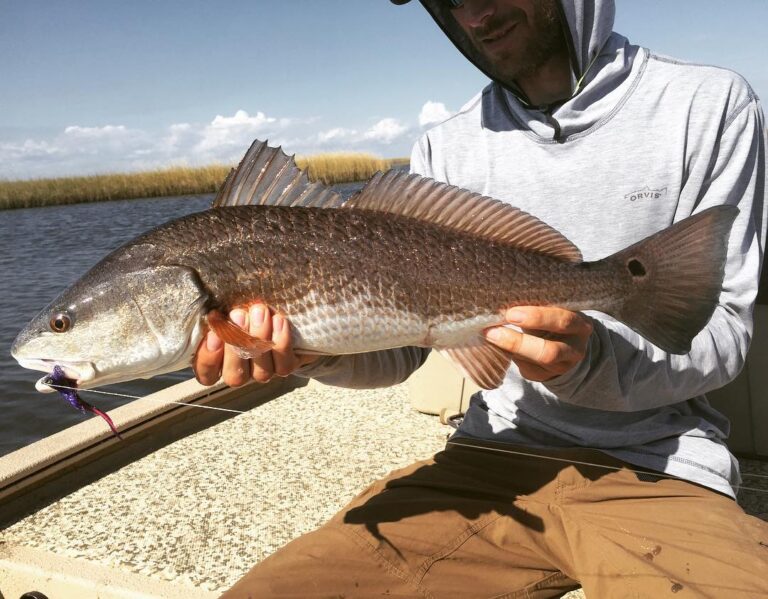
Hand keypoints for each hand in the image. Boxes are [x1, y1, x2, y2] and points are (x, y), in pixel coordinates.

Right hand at [194, 303, 319, 385]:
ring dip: (260, 339)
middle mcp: (240, 371)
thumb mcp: (223, 305)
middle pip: (234, 376)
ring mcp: (262, 372)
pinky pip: (283, 365)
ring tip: (260, 311)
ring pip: (260, 372)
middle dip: (236, 345)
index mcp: (217, 361)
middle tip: (238, 315)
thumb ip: (214, 315)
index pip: (206, 374)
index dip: (208, 358)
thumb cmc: (241, 304)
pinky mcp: (285, 366)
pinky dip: (281, 342)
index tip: (213, 335)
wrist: (277, 303)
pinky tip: (278, 320)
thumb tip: (209, 312)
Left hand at [484, 306, 592, 381]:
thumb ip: (537, 305)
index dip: (537, 318)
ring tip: (490, 336)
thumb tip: (503, 301)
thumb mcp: (553, 308)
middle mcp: (575, 350)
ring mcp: (562, 367)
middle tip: (493, 331)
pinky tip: (497, 345)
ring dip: (509, 350)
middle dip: (518, 342)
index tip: (511, 313)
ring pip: (535, 365)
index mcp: (580, 326)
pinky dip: (510, 357)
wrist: (566, 343)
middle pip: (548, 352)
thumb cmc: (553, 317)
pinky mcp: (546, 377)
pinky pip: (526, 370)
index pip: (562, 322)